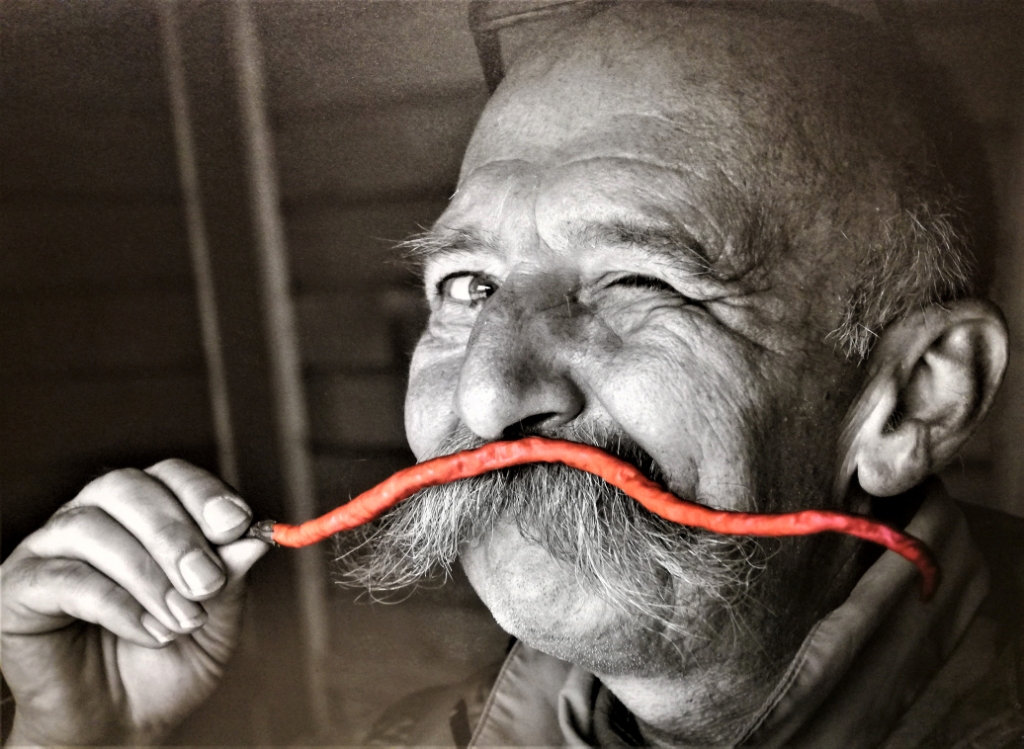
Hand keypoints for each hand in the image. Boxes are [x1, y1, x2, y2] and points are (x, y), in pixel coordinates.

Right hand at [1, 460, 269, 745]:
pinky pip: (64, 577)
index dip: (203, 494)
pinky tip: (147, 632)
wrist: (120, 725)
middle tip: (206, 583)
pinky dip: (115, 604)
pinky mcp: (18, 588)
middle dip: (176, 535)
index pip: (170, 475)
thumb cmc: (167, 663)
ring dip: (147, 574)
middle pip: (127, 489)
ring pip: (92, 527)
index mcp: (145, 513)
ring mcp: (50, 549)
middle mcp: (95, 517)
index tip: (236, 525)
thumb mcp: (217, 620)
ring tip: (180, 620)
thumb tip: (254, 538)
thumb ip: (231, 577)